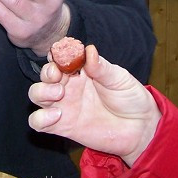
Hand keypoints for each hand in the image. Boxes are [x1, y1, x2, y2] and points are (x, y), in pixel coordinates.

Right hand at [28, 45, 161, 165]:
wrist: (140, 128)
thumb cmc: (131, 98)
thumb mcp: (119, 78)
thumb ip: (101, 67)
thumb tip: (88, 49)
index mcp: (81, 71)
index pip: (60, 57)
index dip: (56, 53)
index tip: (61, 54)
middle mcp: (69, 86)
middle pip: (44, 75)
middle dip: (46, 72)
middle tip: (58, 75)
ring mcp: (64, 106)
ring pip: (36, 95)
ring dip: (41, 91)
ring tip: (59, 95)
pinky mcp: (62, 127)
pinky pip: (38, 122)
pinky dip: (40, 118)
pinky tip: (57, 115)